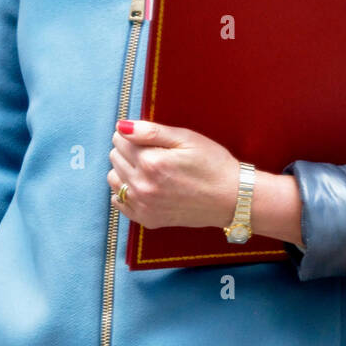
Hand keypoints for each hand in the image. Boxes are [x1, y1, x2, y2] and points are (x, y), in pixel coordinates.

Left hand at [107, 119, 237, 228]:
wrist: (232, 198)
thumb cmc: (212, 163)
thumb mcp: (186, 139)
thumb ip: (151, 131)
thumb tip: (122, 126)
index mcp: (151, 162)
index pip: (120, 140)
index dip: (131, 133)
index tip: (145, 135)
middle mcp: (142, 186)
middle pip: (114, 158)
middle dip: (127, 150)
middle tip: (151, 150)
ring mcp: (144, 206)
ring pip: (113, 180)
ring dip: (124, 170)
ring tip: (148, 167)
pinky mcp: (148, 219)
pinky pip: (120, 202)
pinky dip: (125, 191)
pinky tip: (143, 185)